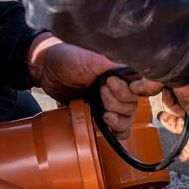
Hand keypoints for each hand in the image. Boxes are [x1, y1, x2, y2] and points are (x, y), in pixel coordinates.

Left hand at [28, 32, 149, 138]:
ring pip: (128, 119)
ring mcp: (110, 102)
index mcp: (122, 72)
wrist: (45, 69)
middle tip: (100, 92)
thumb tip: (136, 71)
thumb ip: (114, 66)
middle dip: (118, 103)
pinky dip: (115, 131)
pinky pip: (117, 129)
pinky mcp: (99, 114)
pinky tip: (105, 124)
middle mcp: (120, 87)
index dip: (136, 90)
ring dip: (117, 119)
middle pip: (135, 105)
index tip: (119, 87)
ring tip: (102, 112)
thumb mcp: (91, 59)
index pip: (144, 86)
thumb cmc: (67, 57)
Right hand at [130, 48, 188, 160]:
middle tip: (162, 115)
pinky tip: (184, 156)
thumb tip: (135, 86)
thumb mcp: (165, 64)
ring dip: (173, 116)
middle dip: (175, 111)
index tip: (165, 97)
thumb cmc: (178, 53)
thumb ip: (154, 78)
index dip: (178, 97)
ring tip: (165, 108)